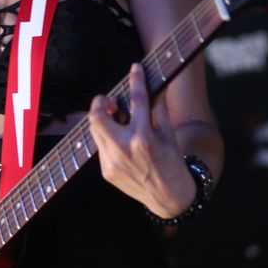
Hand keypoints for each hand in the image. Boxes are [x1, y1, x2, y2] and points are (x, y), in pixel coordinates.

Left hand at [88, 63, 196, 216]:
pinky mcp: (107, 171)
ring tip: (116, 118)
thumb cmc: (172, 163)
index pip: (137, 101)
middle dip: (100, 102)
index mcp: (144, 137)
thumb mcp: (169, 134)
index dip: (136, 81)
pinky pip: (101, 147)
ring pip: (95, 131)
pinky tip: (120, 140)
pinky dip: (108, 139)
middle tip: (111, 100)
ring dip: (103, 120)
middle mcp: (124, 148)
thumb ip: (158, 109)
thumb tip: (154, 87)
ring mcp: (112, 161)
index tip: (135, 69)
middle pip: (97, 116)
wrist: (169, 198)